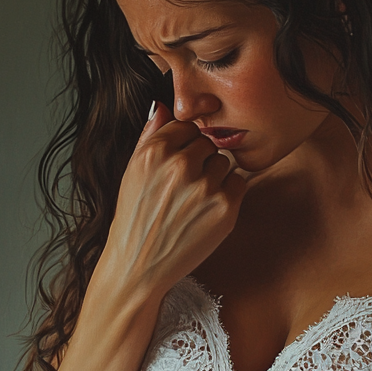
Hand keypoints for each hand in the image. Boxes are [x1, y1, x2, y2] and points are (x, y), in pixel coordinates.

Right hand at [101, 102, 247, 297]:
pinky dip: (228, 194)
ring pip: (224, 162)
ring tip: (194, 201)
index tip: (177, 165)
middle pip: (207, 142)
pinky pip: (239, 182)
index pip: (187, 126)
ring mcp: (205, 187)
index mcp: (155, 151)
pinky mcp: (225, 208)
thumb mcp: (132, 171)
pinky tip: (207, 210)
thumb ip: (150, 135)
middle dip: (200, 160)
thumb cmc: (136, 217)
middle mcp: (180, 165)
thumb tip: (163, 105)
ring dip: (215, 176)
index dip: (184, 145)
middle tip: (185, 187)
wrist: (139, 265)